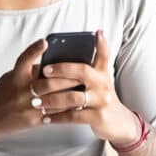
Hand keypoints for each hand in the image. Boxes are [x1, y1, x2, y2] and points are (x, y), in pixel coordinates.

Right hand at [0, 38, 81, 151]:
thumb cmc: (2, 94)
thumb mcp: (11, 78)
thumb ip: (28, 71)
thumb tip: (51, 64)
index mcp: (15, 77)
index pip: (24, 60)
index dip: (34, 50)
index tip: (45, 42)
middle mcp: (21, 91)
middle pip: (48, 82)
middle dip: (68, 78)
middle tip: (83, 73)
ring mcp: (27, 107)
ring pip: (54, 100)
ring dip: (71, 94)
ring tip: (85, 89)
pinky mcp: (32, 121)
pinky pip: (54, 115)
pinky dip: (66, 110)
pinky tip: (77, 105)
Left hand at [31, 30, 139, 145]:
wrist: (118, 122)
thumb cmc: (101, 96)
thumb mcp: (99, 79)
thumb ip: (89, 65)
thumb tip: (74, 48)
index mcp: (102, 73)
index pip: (103, 54)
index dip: (101, 44)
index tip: (96, 33)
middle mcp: (103, 84)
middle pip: (82, 71)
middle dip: (61, 69)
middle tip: (44, 70)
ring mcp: (101, 101)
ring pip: (73, 97)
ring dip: (52, 99)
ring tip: (36, 100)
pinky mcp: (98, 117)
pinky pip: (73, 116)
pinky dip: (57, 117)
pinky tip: (45, 117)